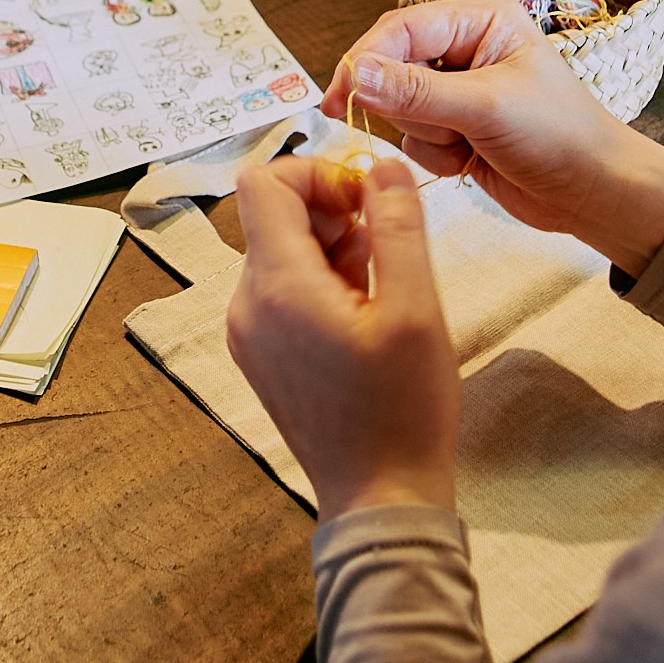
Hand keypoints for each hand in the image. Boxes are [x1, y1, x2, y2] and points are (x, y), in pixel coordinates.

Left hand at [230, 156, 459, 517]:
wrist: (380, 496)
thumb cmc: (401, 410)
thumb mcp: (416, 307)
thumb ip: (398, 225)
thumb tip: (382, 166)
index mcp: (277, 285)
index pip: (263, 181)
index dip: (317, 174)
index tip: (366, 201)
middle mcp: (247, 304)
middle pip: (273, 216)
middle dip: (331, 214)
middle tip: (385, 248)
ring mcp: (248, 332)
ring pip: (280, 252)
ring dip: (330, 250)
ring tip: (381, 290)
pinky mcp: (260, 354)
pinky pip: (281, 291)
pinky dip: (320, 283)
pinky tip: (364, 316)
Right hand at [324, 0, 663, 277]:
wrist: (594, 192)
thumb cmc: (560, 136)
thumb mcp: (487, 108)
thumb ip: (417, 92)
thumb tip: (356, 73)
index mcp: (480, 19)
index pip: (400, 28)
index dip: (365, 60)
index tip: (340, 98)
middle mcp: (465, 46)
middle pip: (392, 65)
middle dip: (401, 104)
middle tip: (418, 127)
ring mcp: (458, 88)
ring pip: (399, 106)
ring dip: (425, 133)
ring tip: (468, 144)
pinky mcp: (455, 125)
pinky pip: (413, 136)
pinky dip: (434, 153)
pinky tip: (469, 160)